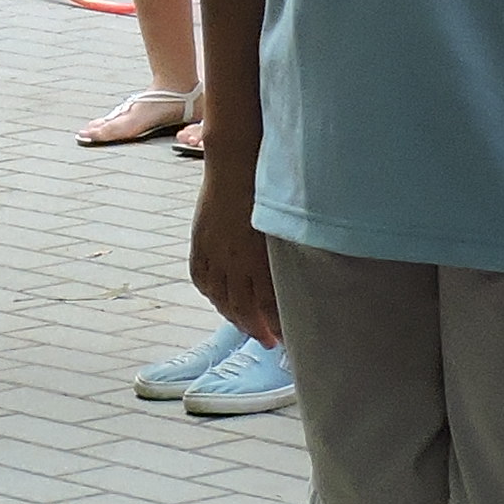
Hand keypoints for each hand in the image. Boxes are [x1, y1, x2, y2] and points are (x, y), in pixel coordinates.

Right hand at [187, 159, 278, 342]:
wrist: (236, 162)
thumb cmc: (268, 188)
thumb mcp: (285, 225)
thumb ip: (291, 254)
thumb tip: (304, 278)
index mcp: (259, 256)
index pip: (268, 304)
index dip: (278, 325)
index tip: (289, 338)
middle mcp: (234, 259)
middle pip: (243, 308)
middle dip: (258, 329)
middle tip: (270, 341)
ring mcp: (214, 251)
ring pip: (220, 297)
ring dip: (234, 318)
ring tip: (248, 327)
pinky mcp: (200, 241)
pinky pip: (202, 278)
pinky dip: (211, 294)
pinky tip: (221, 301)